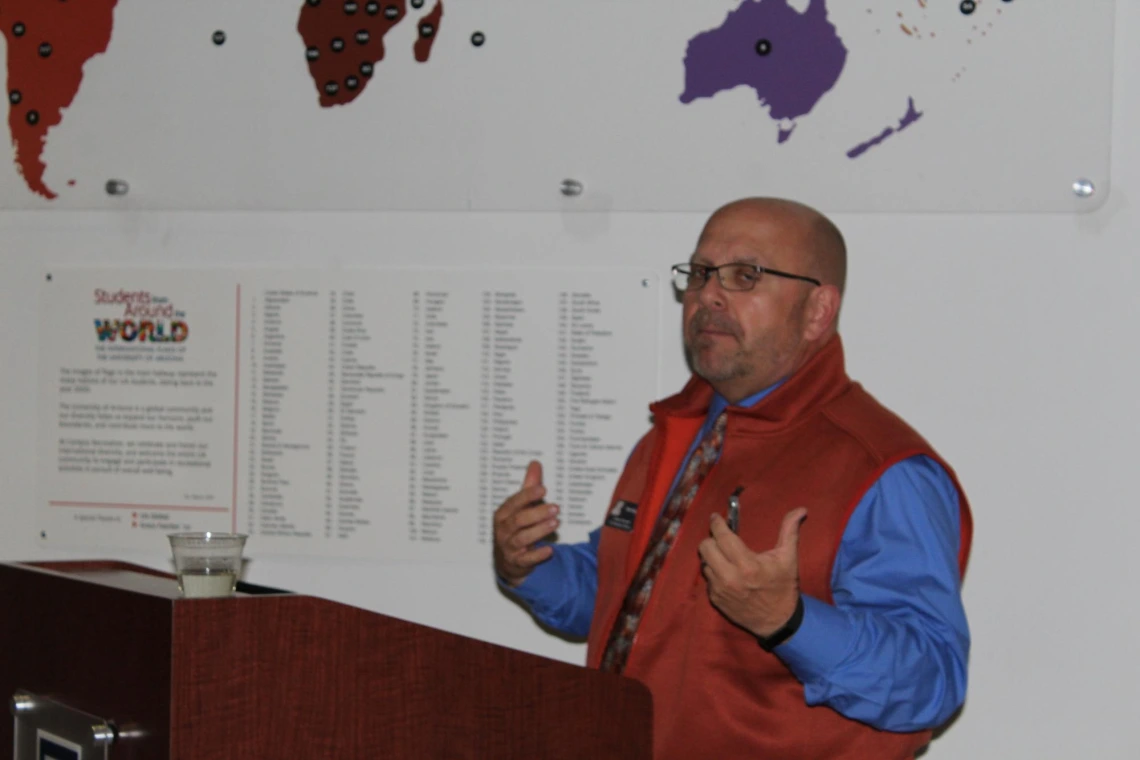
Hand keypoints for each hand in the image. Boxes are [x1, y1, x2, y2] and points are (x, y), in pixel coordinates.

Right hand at [493, 461, 560, 586]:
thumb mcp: (519, 508)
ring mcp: (509, 547)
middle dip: (537, 513)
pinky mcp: (517, 562)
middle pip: (519, 520)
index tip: (543, 489)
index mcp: (503, 514)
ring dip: (539, 530)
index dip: (527, 495)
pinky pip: (527, 559)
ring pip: (522, 538)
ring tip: (556, 522)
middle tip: (556, 507)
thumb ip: (528, 487)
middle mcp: (504, 530)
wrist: (506, 560)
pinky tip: (550, 550)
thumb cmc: (515, 528)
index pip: (514, 503)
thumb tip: (535, 463)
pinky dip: (537, 555)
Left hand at [697, 508, 806, 637]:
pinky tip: (726, 574)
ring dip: (712, 557)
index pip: (722, 537)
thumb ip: (789, 531)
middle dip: (712, 539)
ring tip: (725, 558)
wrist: (778, 621)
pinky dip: (714, 573)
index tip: (715, 517)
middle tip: (721, 539)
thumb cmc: (783, 587)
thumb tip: (800, 510)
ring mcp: (720, 590)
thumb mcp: (788, 558)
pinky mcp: (715, 600)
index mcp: (747, 565)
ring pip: (704, 563)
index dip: (716, 523)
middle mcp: (730, 577)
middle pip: (705, 547)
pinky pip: (707, 579)